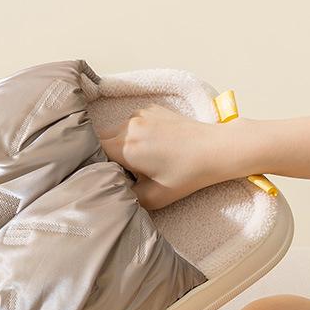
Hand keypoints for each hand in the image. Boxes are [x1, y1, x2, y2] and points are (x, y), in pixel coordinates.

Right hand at [101, 105, 309, 209]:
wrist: (218, 150)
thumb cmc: (190, 175)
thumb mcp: (156, 197)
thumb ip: (128, 199)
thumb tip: (112, 198)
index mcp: (126, 147)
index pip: (92, 153)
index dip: (90, 166)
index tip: (92, 178)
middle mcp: (129, 126)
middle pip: (102, 142)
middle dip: (105, 158)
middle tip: (116, 175)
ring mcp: (141, 115)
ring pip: (117, 133)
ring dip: (121, 147)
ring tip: (137, 164)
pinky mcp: (152, 110)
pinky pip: (133, 124)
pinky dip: (135, 137)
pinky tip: (152, 150)